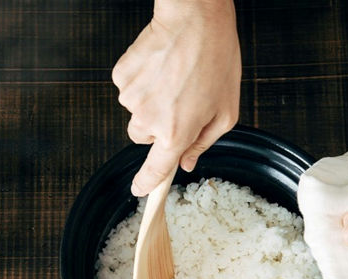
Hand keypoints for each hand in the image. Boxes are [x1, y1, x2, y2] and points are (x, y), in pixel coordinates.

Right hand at [111, 0, 240, 196]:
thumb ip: (203, 142)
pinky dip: (142, 82)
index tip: (140, 190)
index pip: (155, 170)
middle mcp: (149, 120)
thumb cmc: (217, 61)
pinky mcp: (121, 77)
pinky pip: (129, 89)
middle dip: (158, 126)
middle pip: (143, 138)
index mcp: (176, 133)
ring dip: (151, 101)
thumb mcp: (225, 111)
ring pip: (136, 112)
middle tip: (179, 102)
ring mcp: (131, 98)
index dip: (147, 184)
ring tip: (173, 78)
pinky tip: (160, 66)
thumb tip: (186, 163)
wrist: (195, 19)